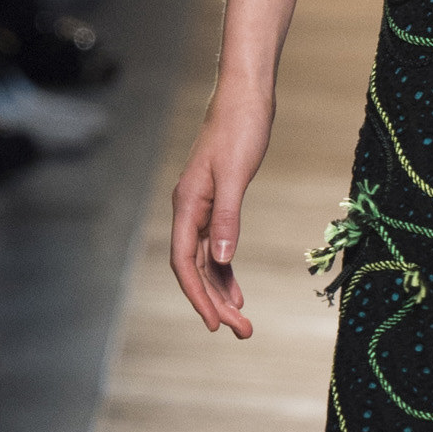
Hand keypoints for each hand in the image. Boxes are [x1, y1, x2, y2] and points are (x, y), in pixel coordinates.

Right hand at [169, 78, 273, 337]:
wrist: (246, 98)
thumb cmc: (239, 130)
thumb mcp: (234, 175)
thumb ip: (227, 218)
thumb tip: (223, 260)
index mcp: (187, 205)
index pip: (186, 262)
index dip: (199, 295)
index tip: (216, 324)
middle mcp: (189, 211)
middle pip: (197, 269)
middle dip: (216, 302)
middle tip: (243, 332)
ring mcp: (202, 209)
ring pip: (208, 262)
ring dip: (223, 292)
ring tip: (243, 322)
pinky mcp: (218, 204)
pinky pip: (217, 248)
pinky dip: (227, 271)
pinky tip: (238, 291)